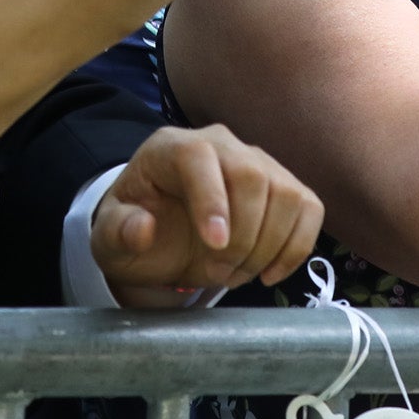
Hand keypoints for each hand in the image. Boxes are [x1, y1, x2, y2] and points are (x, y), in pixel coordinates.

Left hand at [90, 124, 323, 306]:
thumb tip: (143, 229)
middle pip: (252, 176)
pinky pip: (309, 210)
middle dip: (241, 236)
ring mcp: (259, 162)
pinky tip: (268, 272)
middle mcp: (221, 144)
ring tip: (235, 273)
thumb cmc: (136, 228)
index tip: (214, 246)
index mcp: (172, 148)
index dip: (212, 199)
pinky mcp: (286, 187)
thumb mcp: (109, 237)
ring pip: (287, 195)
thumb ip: (118, 232)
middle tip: (218, 273)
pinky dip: (296, 248)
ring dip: (267, 247)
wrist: (163, 232)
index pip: (199, 157)